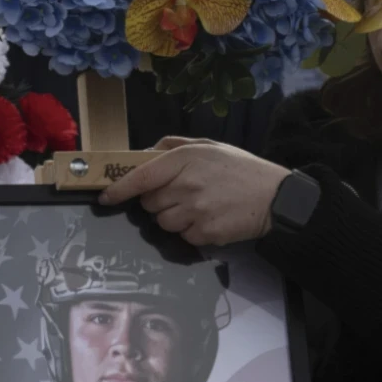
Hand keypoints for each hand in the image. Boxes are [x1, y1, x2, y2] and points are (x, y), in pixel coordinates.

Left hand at [98, 137, 291, 246]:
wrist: (275, 197)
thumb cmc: (240, 169)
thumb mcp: (210, 146)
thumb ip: (175, 145)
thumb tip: (145, 153)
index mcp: (185, 159)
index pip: (141, 176)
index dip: (119, 189)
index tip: (105, 196)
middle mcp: (187, 185)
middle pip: (149, 203)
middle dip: (159, 201)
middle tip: (182, 195)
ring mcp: (195, 211)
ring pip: (162, 223)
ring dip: (174, 218)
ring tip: (199, 207)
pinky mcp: (205, 233)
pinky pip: (182, 236)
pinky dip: (191, 231)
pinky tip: (210, 219)